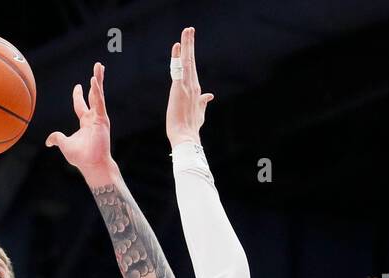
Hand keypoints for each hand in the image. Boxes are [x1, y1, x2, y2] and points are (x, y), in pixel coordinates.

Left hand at [46, 62, 113, 177]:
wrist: (92, 164)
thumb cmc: (81, 157)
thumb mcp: (65, 144)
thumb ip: (57, 138)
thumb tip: (48, 141)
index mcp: (86, 122)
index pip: (81, 105)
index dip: (79, 95)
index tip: (78, 86)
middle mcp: (94, 117)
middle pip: (94, 94)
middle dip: (96, 81)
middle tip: (98, 67)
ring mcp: (99, 117)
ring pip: (98, 94)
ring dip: (99, 79)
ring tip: (99, 66)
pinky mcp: (102, 119)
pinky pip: (99, 102)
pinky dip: (97, 91)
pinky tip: (94, 80)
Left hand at [166, 27, 213, 147]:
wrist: (186, 137)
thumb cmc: (190, 127)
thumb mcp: (199, 113)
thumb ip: (203, 103)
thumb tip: (210, 96)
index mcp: (196, 90)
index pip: (192, 68)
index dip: (190, 54)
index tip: (187, 42)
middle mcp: (193, 85)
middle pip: (191, 60)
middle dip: (190, 44)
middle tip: (189, 29)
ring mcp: (187, 86)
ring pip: (187, 61)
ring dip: (187, 44)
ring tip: (187, 31)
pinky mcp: (180, 89)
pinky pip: (179, 69)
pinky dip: (179, 57)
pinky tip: (178, 45)